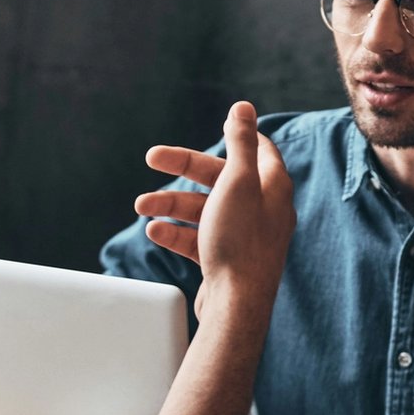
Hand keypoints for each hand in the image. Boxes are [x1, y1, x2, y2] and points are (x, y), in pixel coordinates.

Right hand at [134, 102, 294, 319]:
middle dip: (183, 168)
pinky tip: (155, 231)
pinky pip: (199, 238)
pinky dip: (177, 232)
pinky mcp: (227, 260)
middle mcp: (263, 209)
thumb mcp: (236, 182)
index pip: (258, 149)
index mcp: (272, 186)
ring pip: (204, 209)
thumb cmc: (239, 242)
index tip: (218, 125)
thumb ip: (240, 142)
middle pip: (221, 177)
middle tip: (151, 157)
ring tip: (141, 206)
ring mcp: (244, 236)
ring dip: (171, 204)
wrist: (236, 307)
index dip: (237, 135)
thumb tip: (244, 107)